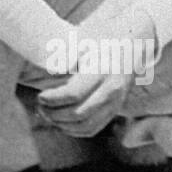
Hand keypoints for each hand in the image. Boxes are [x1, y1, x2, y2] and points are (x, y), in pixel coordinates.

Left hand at [36, 7, 156, 135]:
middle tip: (40, 106)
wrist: (130, 49)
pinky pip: (91, 129)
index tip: (41, 96)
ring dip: (62, 124)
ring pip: (85, 125)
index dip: (53, 98)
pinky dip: (72, 130)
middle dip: (54, 113)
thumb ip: (68, 54)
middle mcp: (112, 90)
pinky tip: (60, 121)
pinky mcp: (113, 112)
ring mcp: (115, 104)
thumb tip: (52, 71)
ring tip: (47, 114)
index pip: (74, 94)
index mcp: (103, 71)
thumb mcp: (86, 42)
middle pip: (78, 113)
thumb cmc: (102, 43)